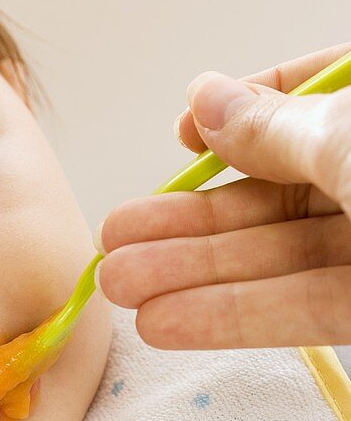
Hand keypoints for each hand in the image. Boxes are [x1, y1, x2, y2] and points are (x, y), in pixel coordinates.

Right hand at [96, 43, 350, 347]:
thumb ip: (278, 126)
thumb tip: (205, 98)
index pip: (306, 101)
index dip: (235, 118)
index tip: (178, 137)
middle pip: (273, 191)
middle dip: (187, 217)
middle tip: (114, 237)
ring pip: (278, 256)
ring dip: (192, 273)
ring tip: (118, 284)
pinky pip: (304, 309)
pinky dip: (235, 318)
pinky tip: (166, 322)